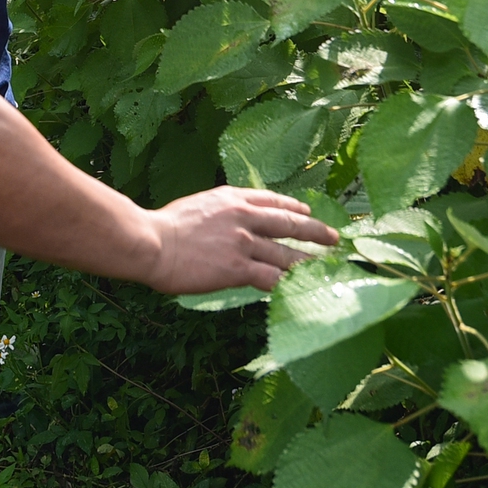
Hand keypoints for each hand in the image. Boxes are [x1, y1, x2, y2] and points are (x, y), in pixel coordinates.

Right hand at [142, 187, 339, 293]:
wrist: (153, 242)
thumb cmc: (165, 227)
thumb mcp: (199, 205)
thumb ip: (220, 211)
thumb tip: (228, 222)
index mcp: (232, 199)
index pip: (272, 200)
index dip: (293, 206)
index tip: (307, 210)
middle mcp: (244, 217)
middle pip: (289, 223)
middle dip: (315, 231)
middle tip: (334, 237)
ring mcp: (244, 243)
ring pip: (285, 253)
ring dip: (307, 262)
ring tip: (325, 268)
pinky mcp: (238, 268)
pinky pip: (271, 277)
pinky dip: (286, 283)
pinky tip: (298, 289)